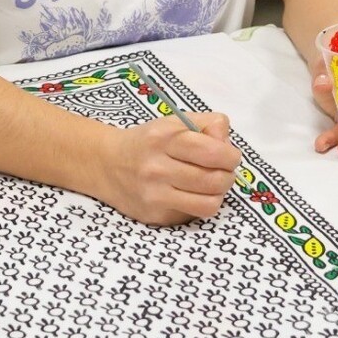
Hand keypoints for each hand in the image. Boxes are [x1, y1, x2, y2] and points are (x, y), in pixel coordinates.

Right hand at [100, 112, 241, 225]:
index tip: (229, 156)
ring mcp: (154, 195)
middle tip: (221, 171)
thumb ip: (208, 124)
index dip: (230, 156)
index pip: (213, 152)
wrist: (107, 164)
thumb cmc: (149, 141)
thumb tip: (227, 144)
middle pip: (215, 181)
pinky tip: (191, 194)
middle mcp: (157, 168)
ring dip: (218, 194)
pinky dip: (200, 204)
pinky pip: (193, 215)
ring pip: (208, 204)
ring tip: (210, 185)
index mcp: (164, 138)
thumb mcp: (175, 121)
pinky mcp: (155, 215)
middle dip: (227, 176)